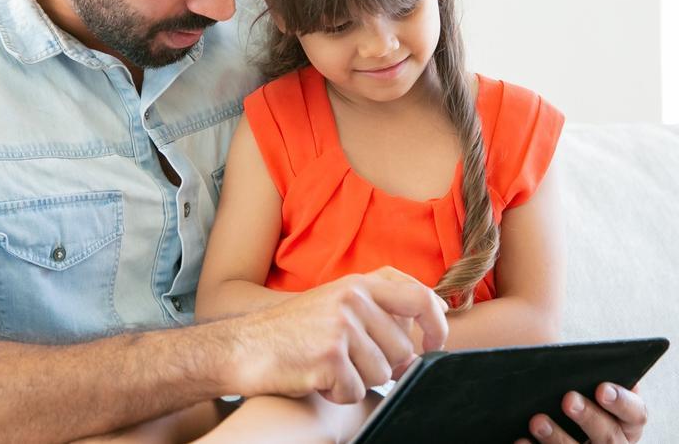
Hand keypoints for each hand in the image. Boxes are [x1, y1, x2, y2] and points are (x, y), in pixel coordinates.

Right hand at [224, 267, 448, 404]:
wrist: (243, 346)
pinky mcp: (329, 356)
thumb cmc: (291, 331)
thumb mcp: (335, 303)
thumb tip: (420, 342)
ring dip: (357, 381)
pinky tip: (315, 379)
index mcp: (358, 283)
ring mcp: (341, 326)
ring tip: (327, 367)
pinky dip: (337, 395)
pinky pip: (355, 392)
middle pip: (403, 350)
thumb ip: (376, 310)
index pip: (419, 296)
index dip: (435, 324)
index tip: (433, 345)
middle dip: (384, 368)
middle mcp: (353, 299)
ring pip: (382, 375)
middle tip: (352, 365)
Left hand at [515, 383, 647, 443]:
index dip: (621, 402)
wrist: (553, 419)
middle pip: (609, 437)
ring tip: (537, 421)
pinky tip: (521, 440)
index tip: (601, 389)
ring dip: (558, 438)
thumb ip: (589, 377)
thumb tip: (579, 362)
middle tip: (569, 400)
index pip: (636, 414)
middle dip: (589, 417)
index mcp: (626, 422)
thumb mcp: (585, 387)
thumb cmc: (571, 395)